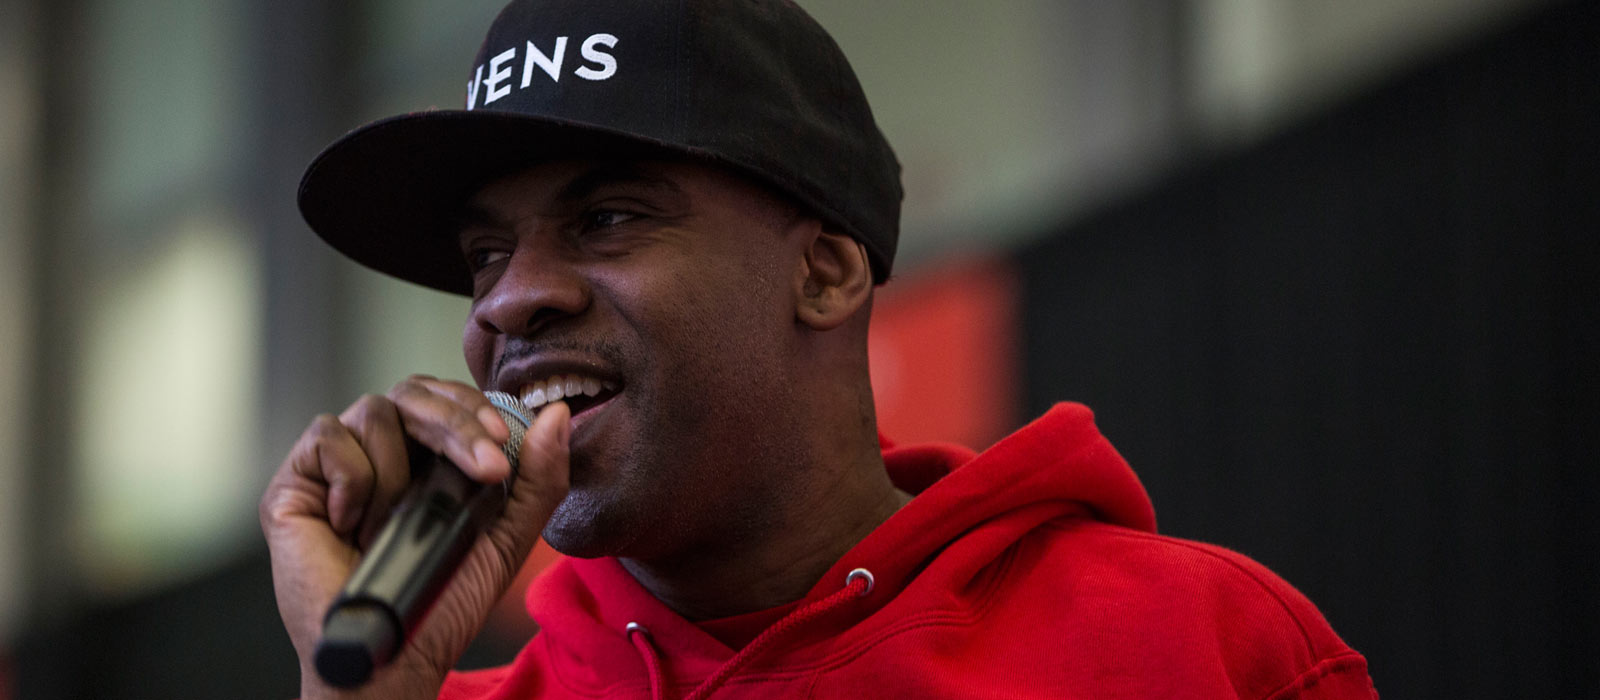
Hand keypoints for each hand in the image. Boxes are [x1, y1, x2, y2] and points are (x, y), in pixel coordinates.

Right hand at [259, 375, 570, 699]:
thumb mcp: (507, 538)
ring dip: (398, 474)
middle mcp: (379, 453)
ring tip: (394, 528)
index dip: (472, 408)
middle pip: (412, 393)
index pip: (445, 399)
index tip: (500, 444)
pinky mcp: (295, 483)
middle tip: (485, 468)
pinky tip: (353, 527)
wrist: (391, 655)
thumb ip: (538, 479)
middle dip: (454, 424)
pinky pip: (327, 438)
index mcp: (425, 458)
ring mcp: (335, 466)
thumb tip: (556, 415)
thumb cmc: (442, 602)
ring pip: (372, 412)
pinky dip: (352, 481)